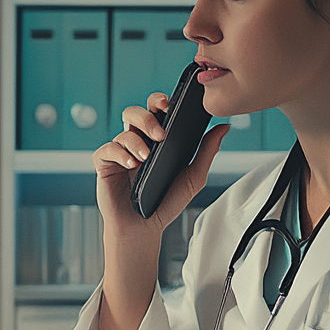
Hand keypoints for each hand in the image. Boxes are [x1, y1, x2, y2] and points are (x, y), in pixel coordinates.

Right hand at [93, 93, 228, 239]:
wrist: (145, 228)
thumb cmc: (166, 202)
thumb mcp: (194, 176)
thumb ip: (207, 151)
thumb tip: (223, 127)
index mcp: (156, 140)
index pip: (155, 110)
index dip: (158, 101)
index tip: (167, 104)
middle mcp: (137, 141)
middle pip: (134, 112)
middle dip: (147, 116)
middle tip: (160, 134)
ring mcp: (120, 152)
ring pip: (123, 130)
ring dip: (136, 140)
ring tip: (146, 158)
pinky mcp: (105, 164)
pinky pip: (107, 149)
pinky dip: (120, 154)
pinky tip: (131, 165)